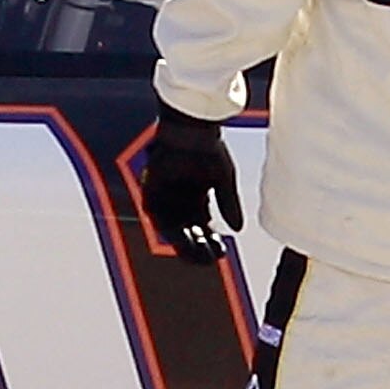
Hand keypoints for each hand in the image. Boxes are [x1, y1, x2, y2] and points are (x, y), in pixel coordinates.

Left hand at [139, 105, 240, 251]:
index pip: (203, 229)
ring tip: (199, 253)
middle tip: (209, 259)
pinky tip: (184, 237)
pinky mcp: (151, 191)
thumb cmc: (208, 148)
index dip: (211, 243)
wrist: (191, 129)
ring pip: (173, 229)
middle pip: (188, 233)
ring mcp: (166, 197)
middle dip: (199, 248)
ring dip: (185, 244)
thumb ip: (229, 204)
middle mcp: (181, 201)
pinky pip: (157, 216)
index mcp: (197, 199)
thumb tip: (238, 229)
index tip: (222, 253)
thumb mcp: (224, 179)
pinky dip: (169, 228)